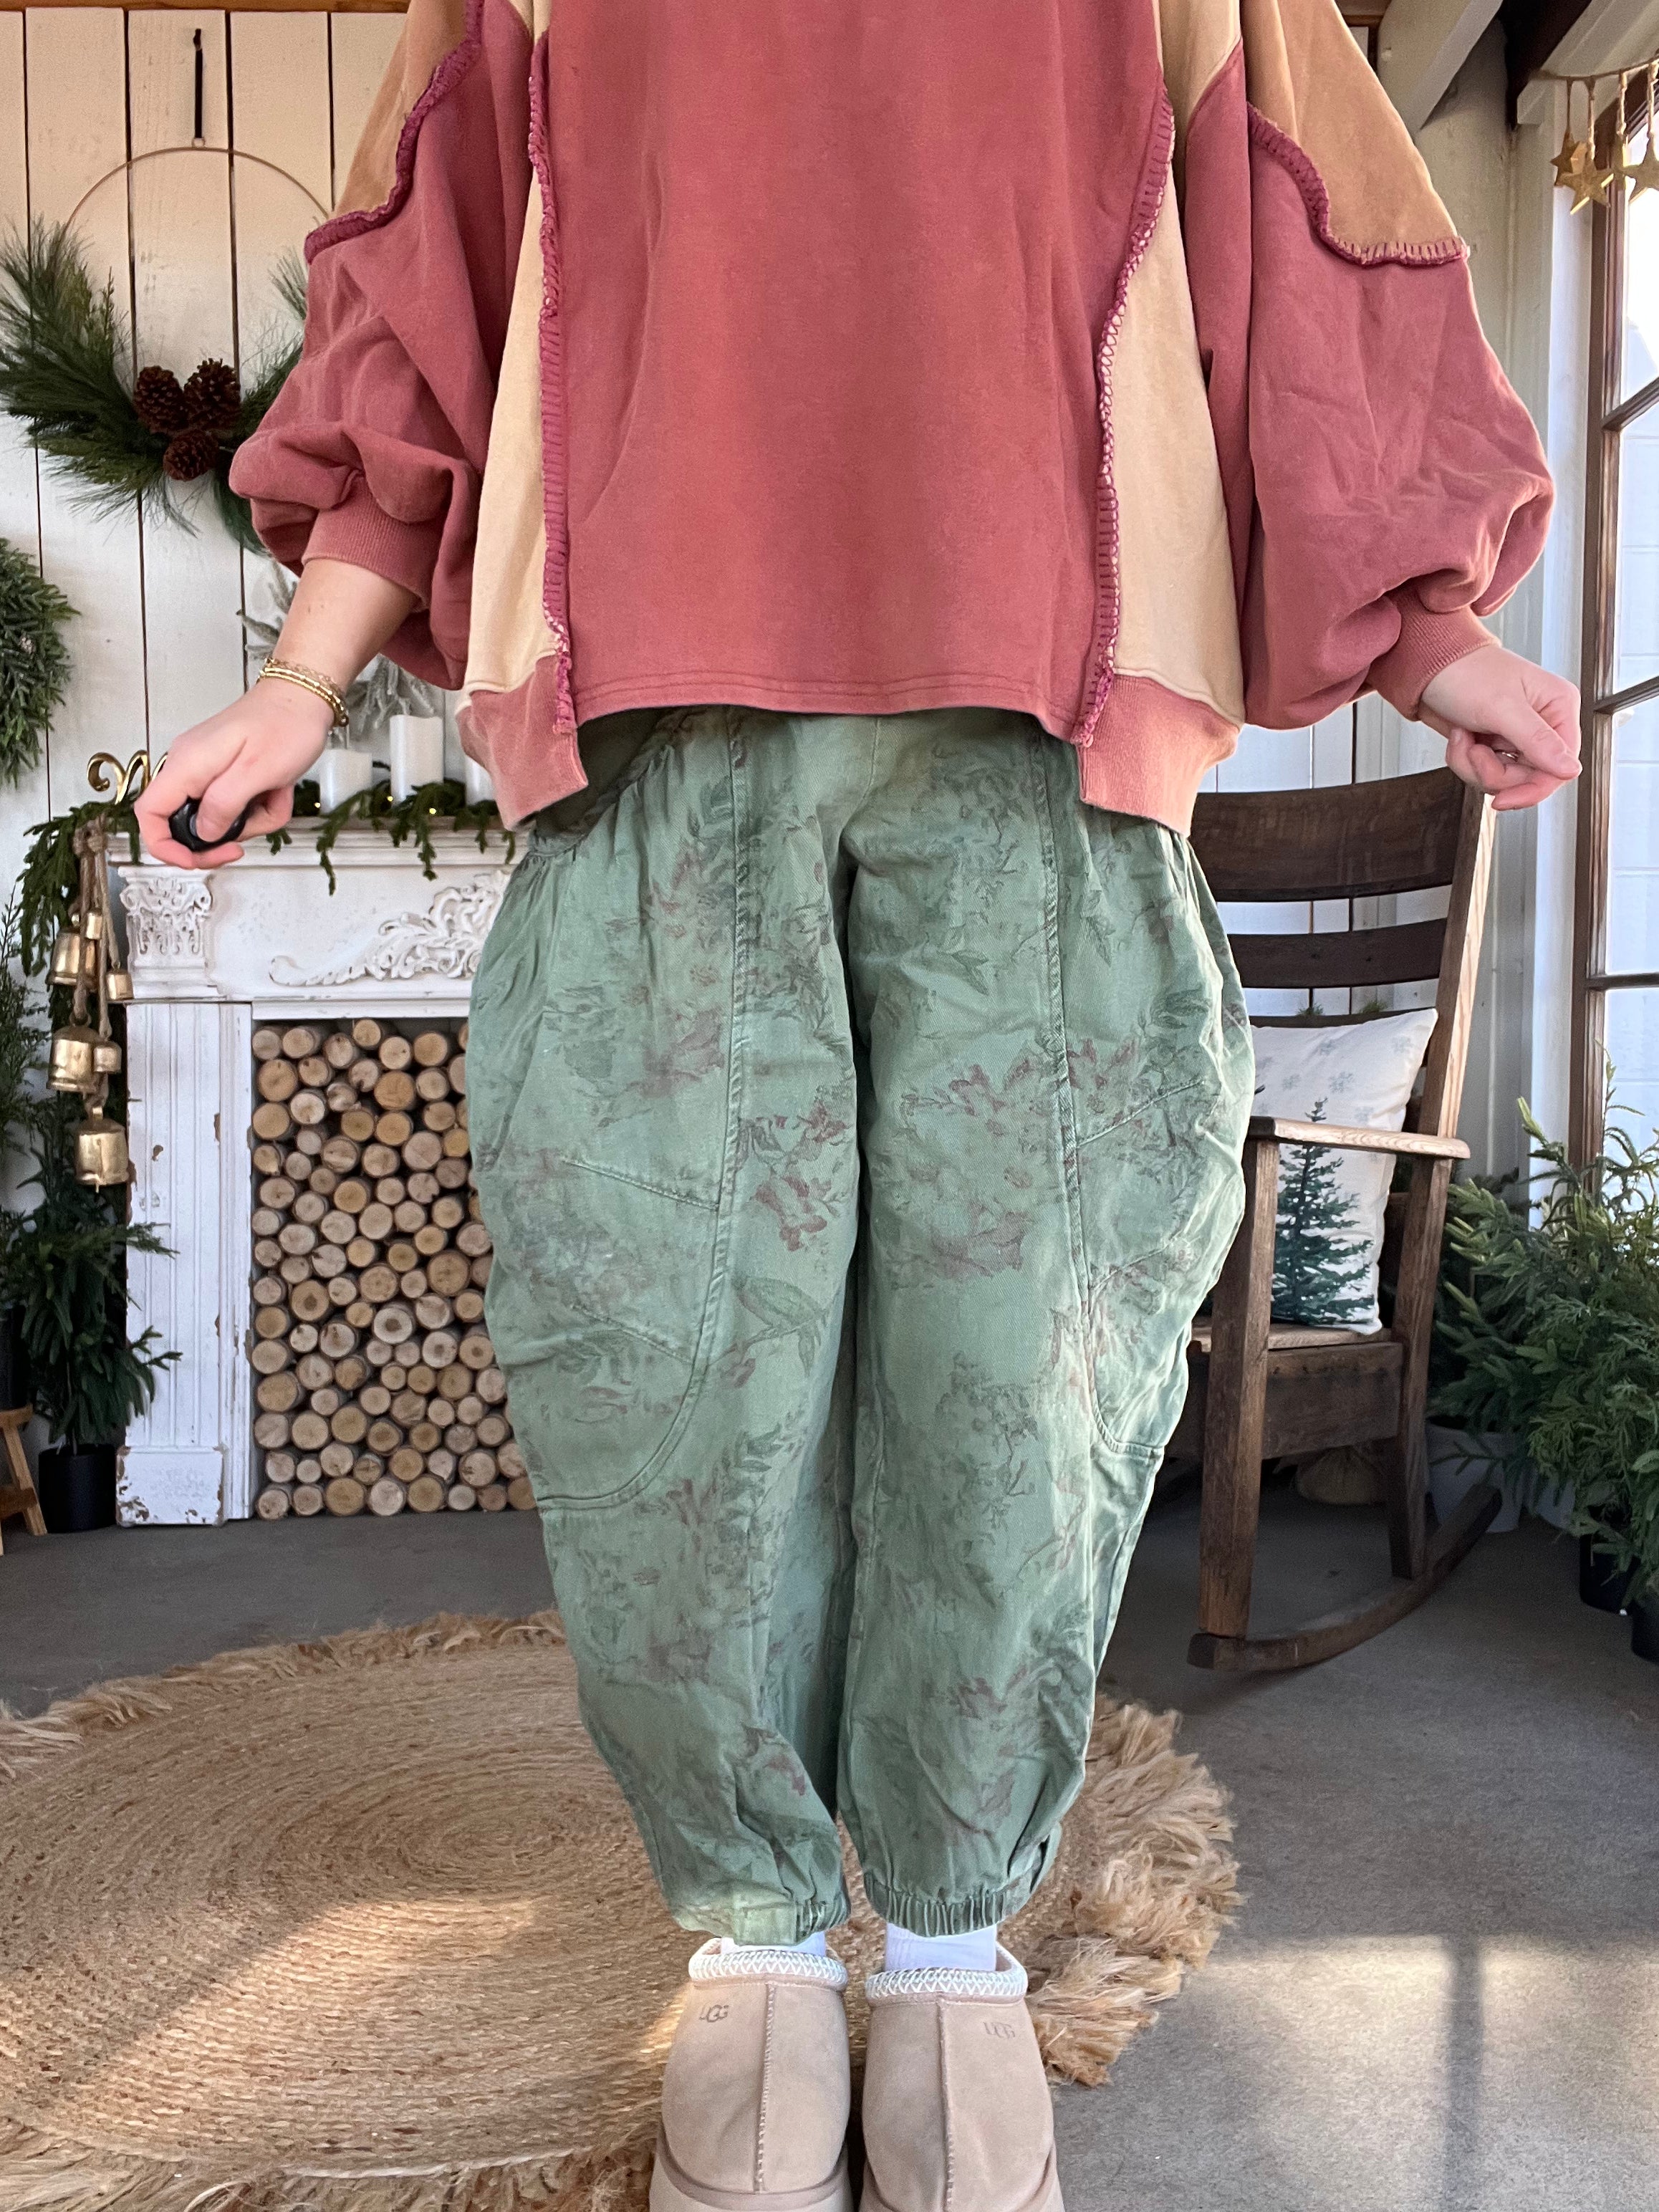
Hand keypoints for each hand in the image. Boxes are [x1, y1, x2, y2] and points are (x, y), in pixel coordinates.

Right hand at [134, 556, 416, 868]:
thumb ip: (224, 806)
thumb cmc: (285, 725)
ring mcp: (206, 770)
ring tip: (273, 798)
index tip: (193, 860)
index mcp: (187, 765)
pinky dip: (259, 807)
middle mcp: (189, 767)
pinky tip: (276, 791)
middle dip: (220, 838)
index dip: (164, 846)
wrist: (304, 698)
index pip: (149, 814)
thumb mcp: (256, 772)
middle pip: (184, 824)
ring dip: (250, 820)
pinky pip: (235, 806)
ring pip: (217, 819)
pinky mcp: (225, 773)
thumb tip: (203, 834)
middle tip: (245, 840)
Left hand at [1419, 645, 1580, 812]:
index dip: (1533, 789)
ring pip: (1504, 779)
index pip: (1561, 767)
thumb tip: (1570, 769)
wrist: (1427, 666)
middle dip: (1493, 772)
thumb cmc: (1465, 671)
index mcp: (1558, 708)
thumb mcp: (1503, 707)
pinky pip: (1484, 772)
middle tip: (1475, 751)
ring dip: (1474, 765)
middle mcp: (1542, 724)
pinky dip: (1464, 761)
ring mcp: (1517, 736)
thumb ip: (1537, 741)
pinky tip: (1459, 738)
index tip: (1504, 799)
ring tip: (1463, 737)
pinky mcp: (1494, 744)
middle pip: (1529, 778)